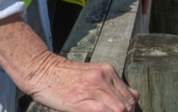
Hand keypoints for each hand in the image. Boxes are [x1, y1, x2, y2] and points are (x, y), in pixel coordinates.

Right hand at [24, 52, 138, 111]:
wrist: (42, 71)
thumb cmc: (66, 76)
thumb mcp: (93, 74)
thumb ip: (114, 85)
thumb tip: (135, 95)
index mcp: (107, 70)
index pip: (131, 96)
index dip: (130, 111)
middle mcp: (103, 77)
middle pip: (127, 105)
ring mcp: (93, 88)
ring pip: (120, 110)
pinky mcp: (82, 101)